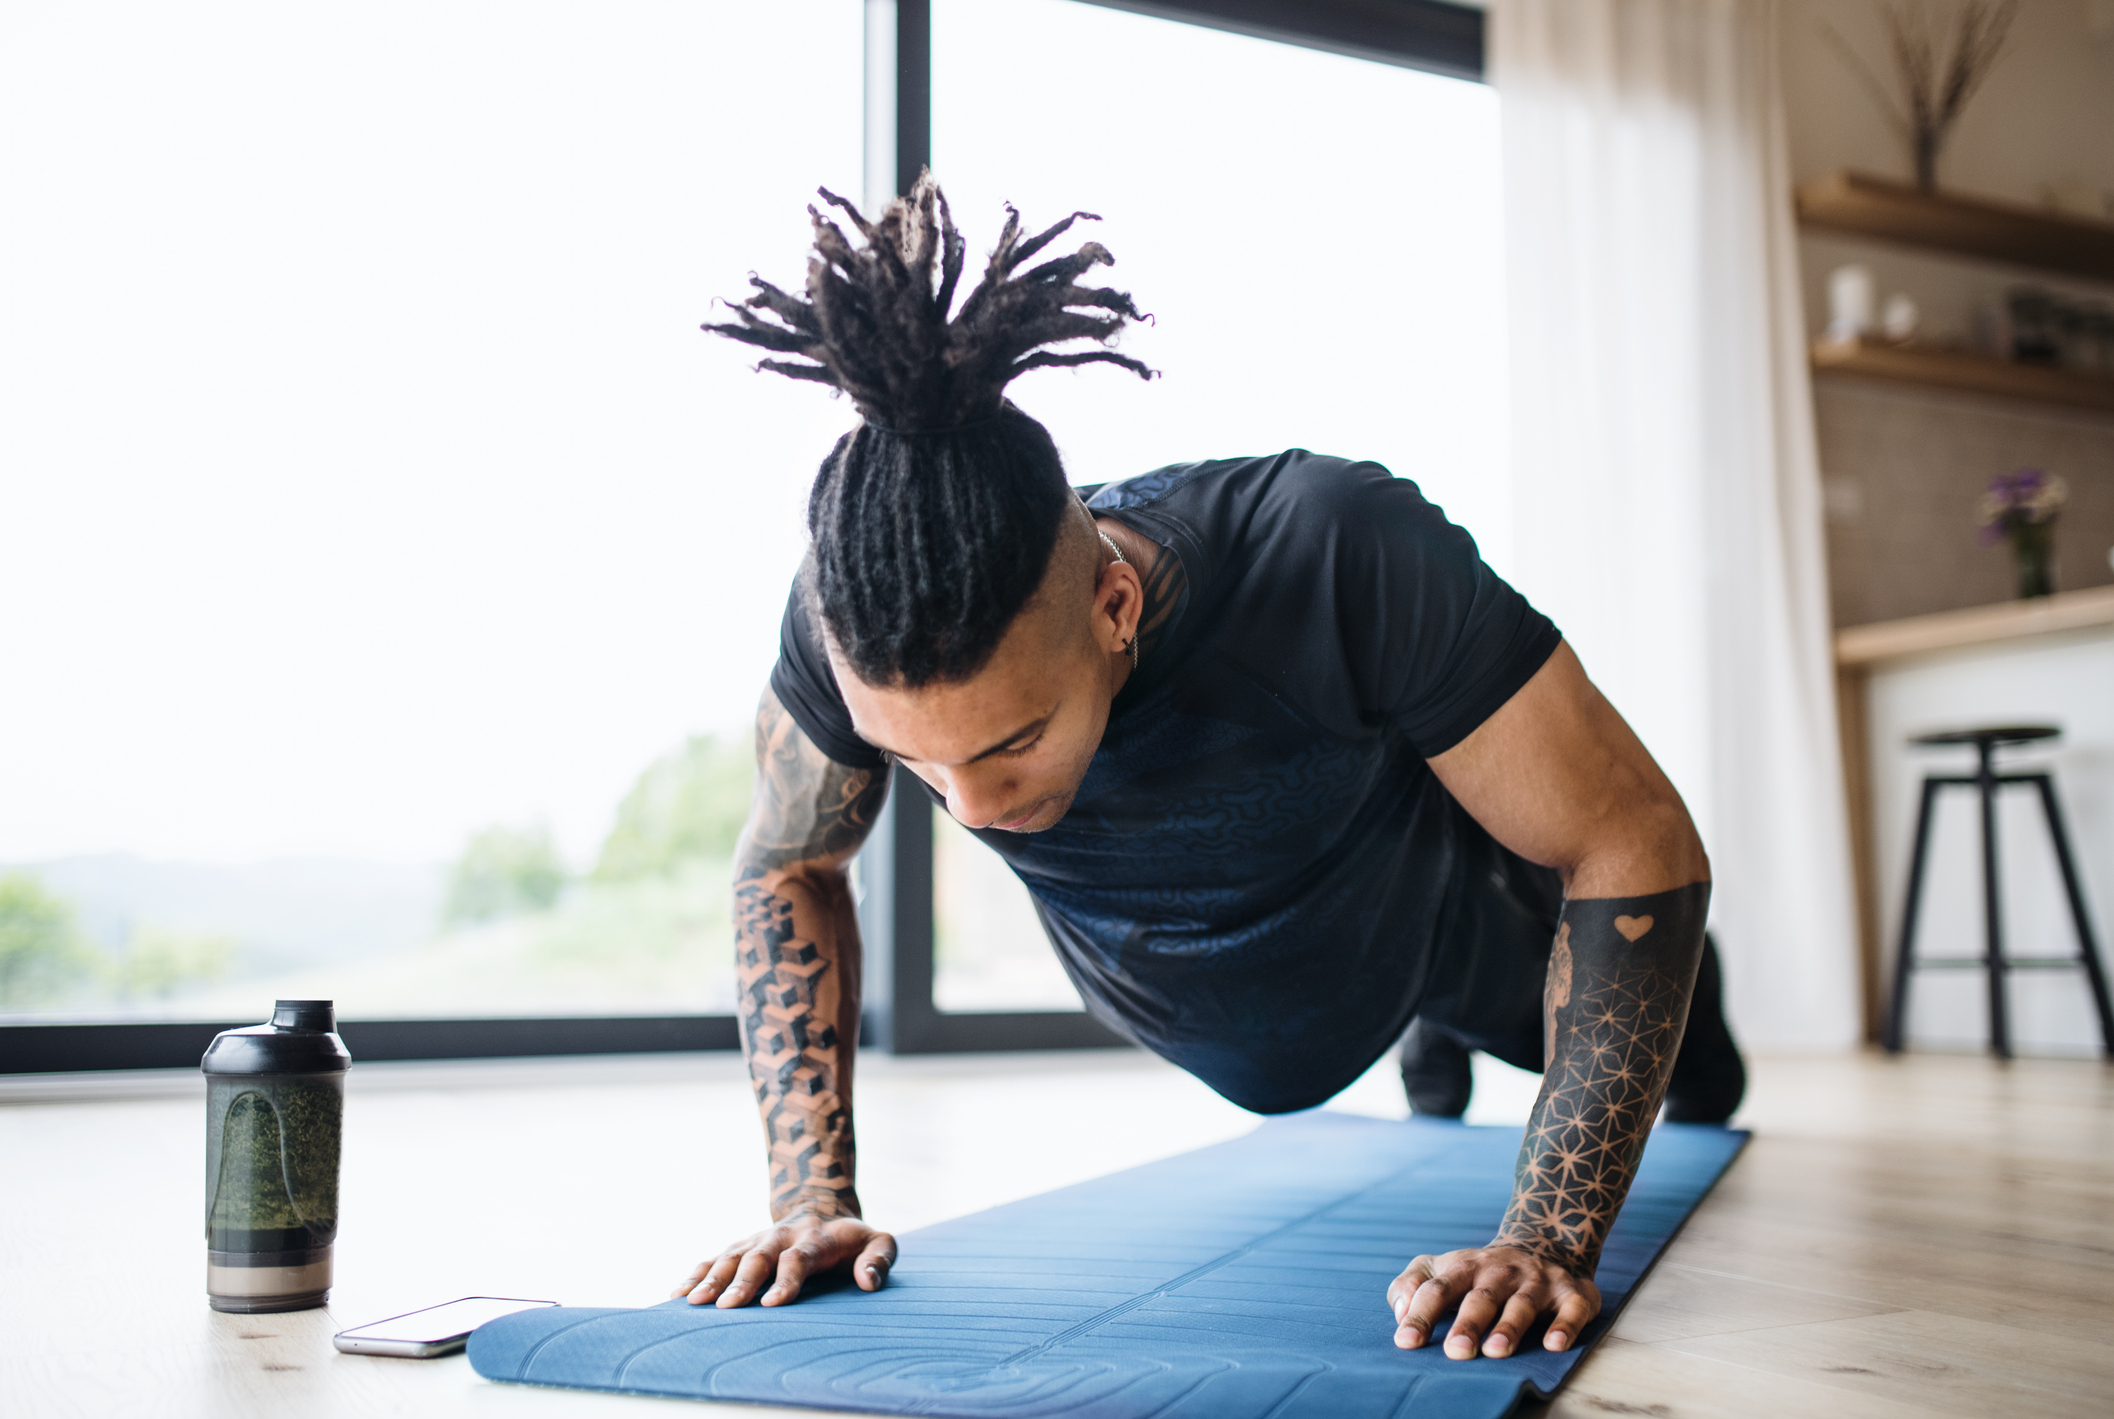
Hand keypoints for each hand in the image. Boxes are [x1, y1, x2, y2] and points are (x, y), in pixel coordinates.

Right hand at [673, 1213, 896, 1308]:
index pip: (799, 1258)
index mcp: (816, 1238)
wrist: (821, 1208)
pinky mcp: (741, 1246)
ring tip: (694, 1302)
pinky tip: (678, 1294)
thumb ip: (879, 1258)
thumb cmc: (853, 1240)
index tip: (773, 1304)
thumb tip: (868, 1281)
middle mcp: (782, 1236)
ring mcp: (758, 1240)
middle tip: (726, 1308)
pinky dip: (696, 1273)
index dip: (786, 1279)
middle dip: (742, 1281)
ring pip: (732, 1256)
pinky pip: (715, 1258)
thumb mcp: (878, 1242)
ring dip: (712, 1278)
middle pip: (759, 1257)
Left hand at [1386, 1245, 1600, 1358]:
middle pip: (1480, 1298)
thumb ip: (1411, 1285)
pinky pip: (1571, 1309)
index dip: (1421, 1315)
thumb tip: (1399, 1313)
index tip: (1406, 1342)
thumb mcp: (1441, 1269)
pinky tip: (1554, 1345)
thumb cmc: (1479, 1272)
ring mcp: (1537, 1281)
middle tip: (1456, 1351)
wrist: (1544, 1243)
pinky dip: (1564, 1325)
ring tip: (1496, 1352)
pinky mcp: (1571, 1293)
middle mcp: (1500, 1272)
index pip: (1437, 1290)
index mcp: (1464, 1267)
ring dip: (1509, 1328)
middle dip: (1468, 1324)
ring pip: (1522, 1305)